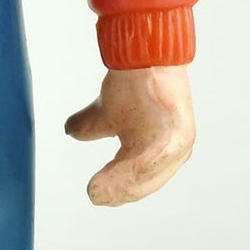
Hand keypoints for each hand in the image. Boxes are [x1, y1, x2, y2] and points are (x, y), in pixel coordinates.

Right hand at [64, 64, 195, 205]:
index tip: (95, 194)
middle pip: (142, 181)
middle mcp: (173, 150)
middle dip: (117, 191)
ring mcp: (177, 143)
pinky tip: (120, 177)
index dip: (115, 188)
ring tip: (100, 191)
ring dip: (122, 184)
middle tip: (96, 195)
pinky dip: (136, 171)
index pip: (136, 179)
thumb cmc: (135, 80)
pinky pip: (158, 159)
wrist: (148, 54)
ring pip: (148, 174)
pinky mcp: (178, 134)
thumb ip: (90, 126)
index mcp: (158, 149)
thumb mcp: (106, 112)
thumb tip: (71, 131)